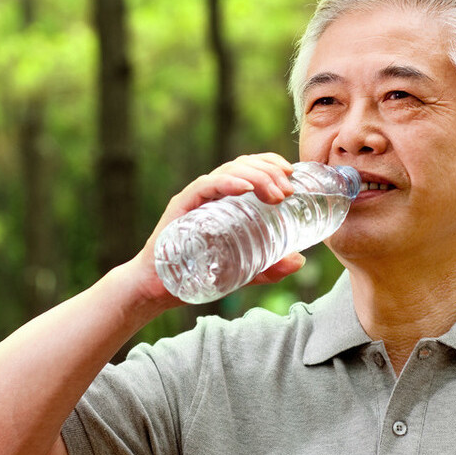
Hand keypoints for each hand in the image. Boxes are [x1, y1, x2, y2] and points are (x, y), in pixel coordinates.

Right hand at [125, 153, 306, 302]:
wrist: (156, 291)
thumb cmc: (195, 275)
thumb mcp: (242, 271)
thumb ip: (269, 267)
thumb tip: (299, 260)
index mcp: (224, 200)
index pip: (249, 168)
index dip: (271, 164)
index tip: (292, 174)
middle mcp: (210, 193)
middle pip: (242, 166)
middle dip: (269, 171)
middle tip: (289, 190)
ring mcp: (195, 198)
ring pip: (227, 172)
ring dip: (255, 176)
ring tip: (275, 193)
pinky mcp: (181, 207)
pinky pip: (205, 187)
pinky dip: (227, 184)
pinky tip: (245, 187)